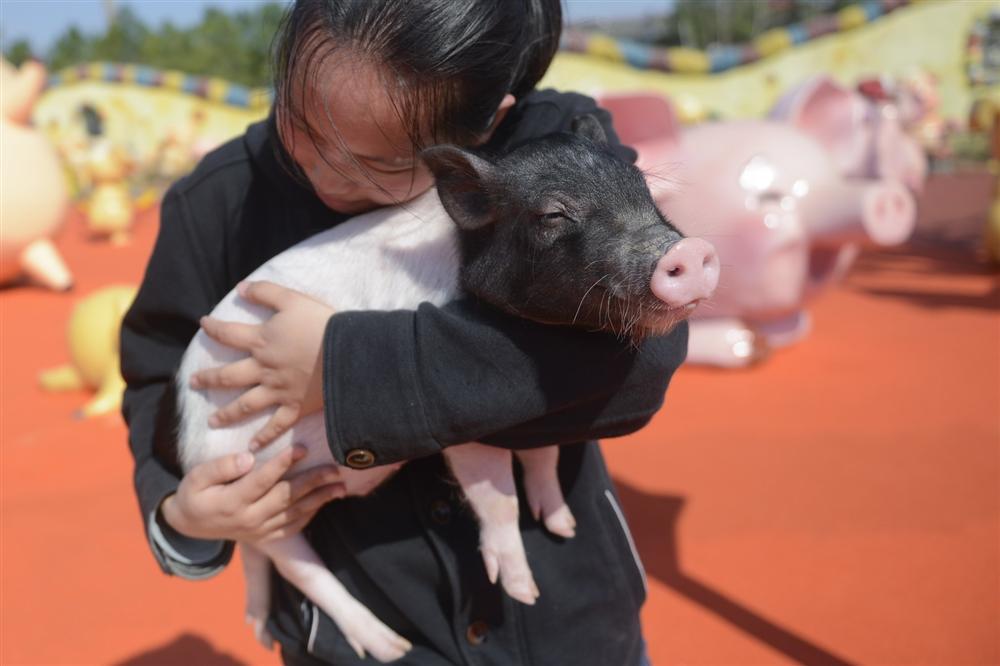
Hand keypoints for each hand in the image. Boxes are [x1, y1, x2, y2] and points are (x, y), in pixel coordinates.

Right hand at [160, 445, 344, 543]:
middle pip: (286, 497)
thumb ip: (219, 467)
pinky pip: (293, 527)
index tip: (302, 448)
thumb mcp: (195, 478)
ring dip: (320, 499)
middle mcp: (250, 520)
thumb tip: (247, 458)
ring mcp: (260, 531)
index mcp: (232, 503)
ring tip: (340, 485)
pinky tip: (325, 501)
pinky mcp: (266, 538)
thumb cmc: (195, 494)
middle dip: (313, 481)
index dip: (283, 464)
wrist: (190, 526)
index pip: (263, 481)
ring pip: (295, 513)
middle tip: (334, 468)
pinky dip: (311, 514)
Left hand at [191, 281, 332, 448]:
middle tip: (194, 383)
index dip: (213, 328)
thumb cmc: (321, 324)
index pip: (228, 334)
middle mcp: (263, 369)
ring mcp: (278, 391)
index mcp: (261, 341)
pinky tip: (253, 447)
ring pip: (245, 404)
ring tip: (212, 422)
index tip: (203, 325)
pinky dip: (264, 437)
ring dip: (227, 413)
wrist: (346, 354)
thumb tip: (240, 288)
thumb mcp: (292, 299)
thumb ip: (265, 292)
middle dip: (209, 379)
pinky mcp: (295, 407)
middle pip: (229, 375)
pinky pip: (276, 425)